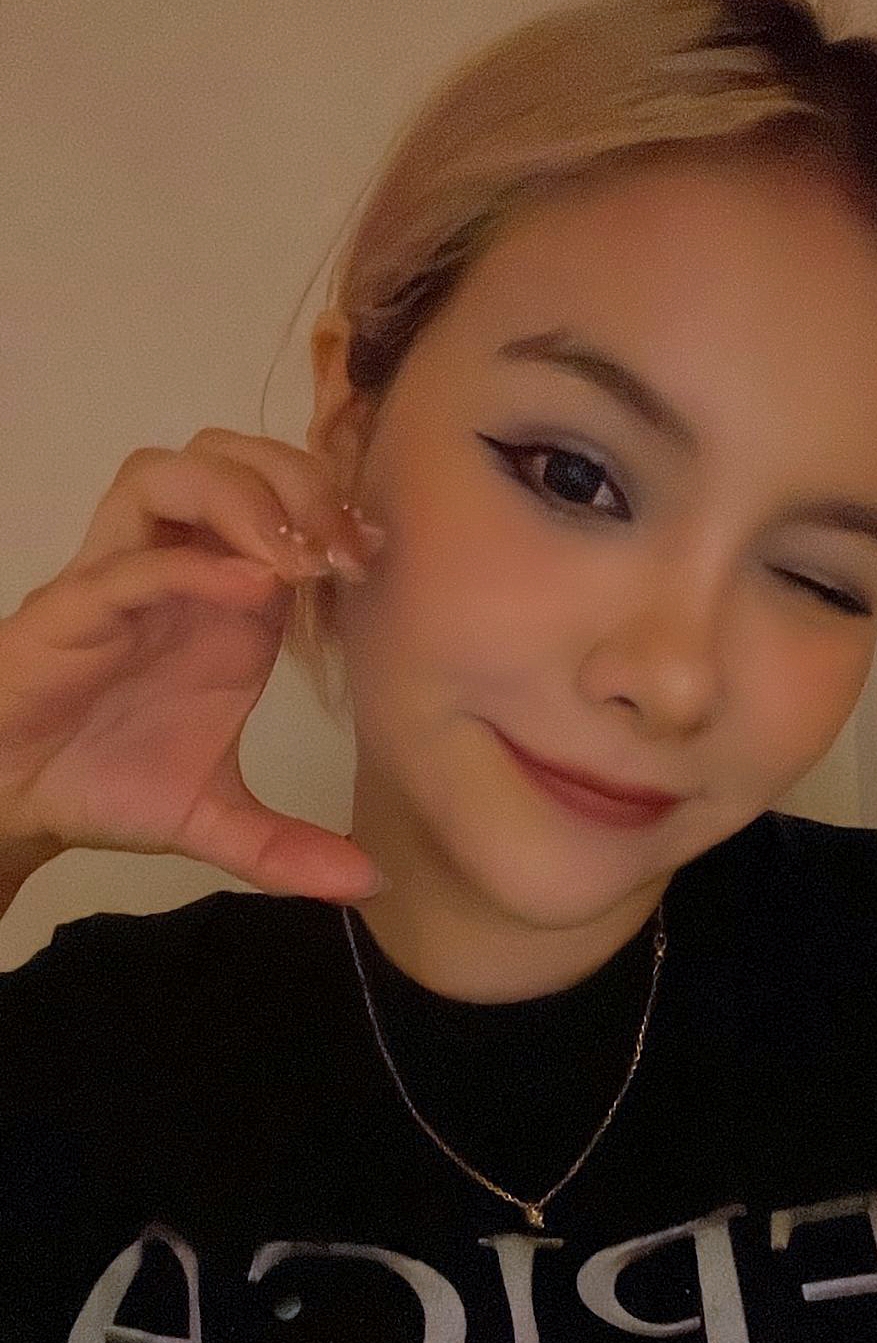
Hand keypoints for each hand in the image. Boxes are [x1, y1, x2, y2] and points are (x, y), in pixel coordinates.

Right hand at [0, 428, 386, 901]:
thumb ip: (289, 848)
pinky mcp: (72, 607)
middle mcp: (176, 572)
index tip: (374, 560)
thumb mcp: (217, 822)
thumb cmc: (105, 784)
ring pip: (169, 474)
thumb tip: (370, 885)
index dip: (332, 511)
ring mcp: (121, 579)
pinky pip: (131, 559)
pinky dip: (193, 562)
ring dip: (241, 496)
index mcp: (225, 603)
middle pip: (231, 458)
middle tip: (341, 548)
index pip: (279, 502)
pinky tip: (249, 590)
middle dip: (296, 482)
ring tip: (294, 558)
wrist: (16, 805)